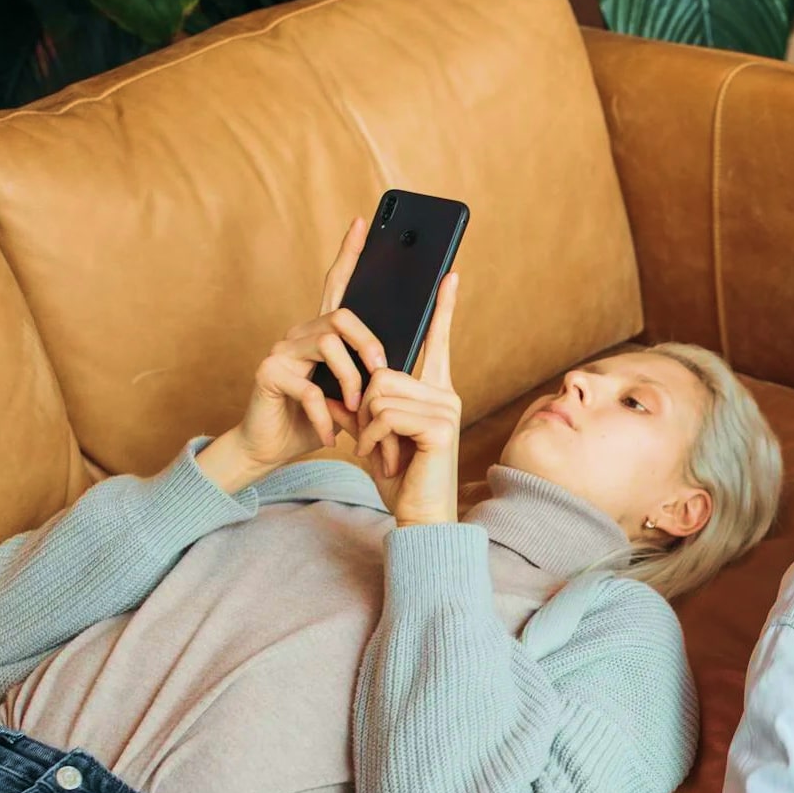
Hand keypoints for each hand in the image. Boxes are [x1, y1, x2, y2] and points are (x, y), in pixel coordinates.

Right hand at [223, 218, 389, 470]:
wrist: (272, 448)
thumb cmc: (316, 420)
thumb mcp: (352, 396)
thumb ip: (367, 375)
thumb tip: (398, 366)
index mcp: (322, 333)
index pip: (337, 285)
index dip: (349, 253)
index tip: (364, 222)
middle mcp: (299, 333)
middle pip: (342, 316)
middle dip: (370, 345)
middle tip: (383, 374)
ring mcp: (281, 349)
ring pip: (329, 345)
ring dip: (351, 382)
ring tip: (355, 411)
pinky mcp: (268, 372)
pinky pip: (310, 387)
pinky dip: (325, 416)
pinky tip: (329, 433)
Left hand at [354, 273, 461, 525]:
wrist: (419, 516)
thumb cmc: (400, 479)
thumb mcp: (375, 434)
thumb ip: (364, 405)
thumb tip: (345, 384)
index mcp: (434, 390)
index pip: (437, 340)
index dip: (442, 308)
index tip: (448, 275)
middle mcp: (445, 394)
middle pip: (384, 371)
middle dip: (364, 406)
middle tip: (372, 440)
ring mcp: (446, 408)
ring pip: (380, 391)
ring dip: (367, 426)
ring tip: (379, 452)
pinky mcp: (439, 425)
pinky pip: (386, 413)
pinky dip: (373, 438)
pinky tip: (382, 459)